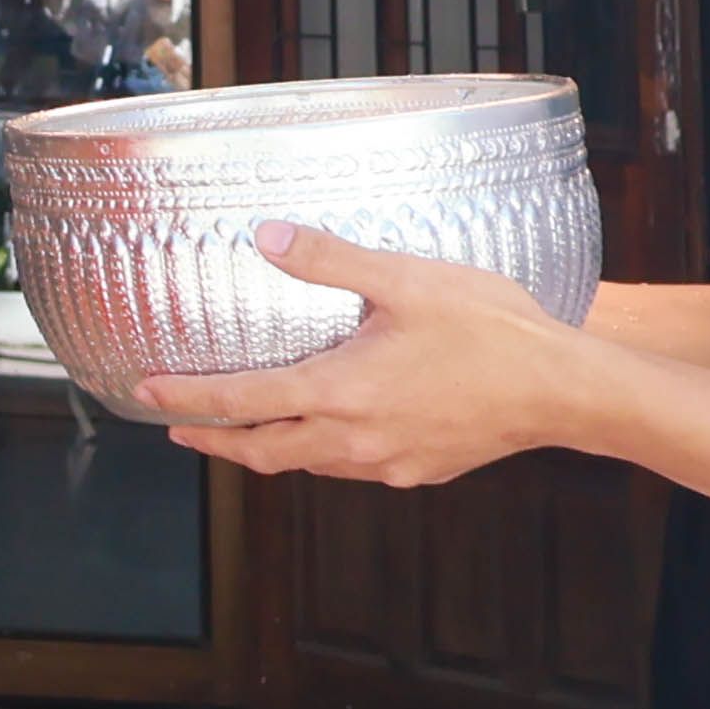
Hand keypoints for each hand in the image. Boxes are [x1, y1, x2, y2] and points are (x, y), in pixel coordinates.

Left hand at [141, 223, 602, 487]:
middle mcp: (354, 439)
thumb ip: (329, 260)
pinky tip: (327, 430)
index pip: (240, 403)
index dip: (187, 399)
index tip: (146, 395)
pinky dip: (319, 452)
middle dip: (214, 439)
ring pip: (307, 464)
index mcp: (339, 392)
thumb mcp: (404, 280)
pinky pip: (350, 468)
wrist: (563, 391)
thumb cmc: (490, 331)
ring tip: (245, 428)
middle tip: (177, 426)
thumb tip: (265, 238)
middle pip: (262, 451)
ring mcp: (387, 463)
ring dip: (267, 447)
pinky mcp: (419, 471)